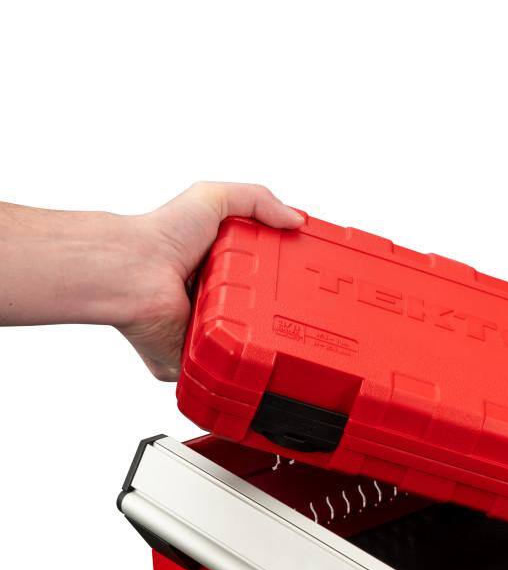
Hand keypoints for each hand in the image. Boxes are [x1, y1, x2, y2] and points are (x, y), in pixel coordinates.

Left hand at [120, 183, 303, 379]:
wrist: (133, 273)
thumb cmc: (161, 235)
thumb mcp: (212, 199)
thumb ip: (255, 199)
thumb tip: (296, 219)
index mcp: (220, 269)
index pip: (265, 279)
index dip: (287, 283)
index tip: (311, 284)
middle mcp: (212, 301)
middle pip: (262, 316)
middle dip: (282, 316)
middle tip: (303, 310)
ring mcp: (203, 332)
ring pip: (247, 346)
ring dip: (261, 340)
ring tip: (278, 329)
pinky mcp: (192, 360)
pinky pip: (224, 371)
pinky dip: (237, 366)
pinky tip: (252, 352)